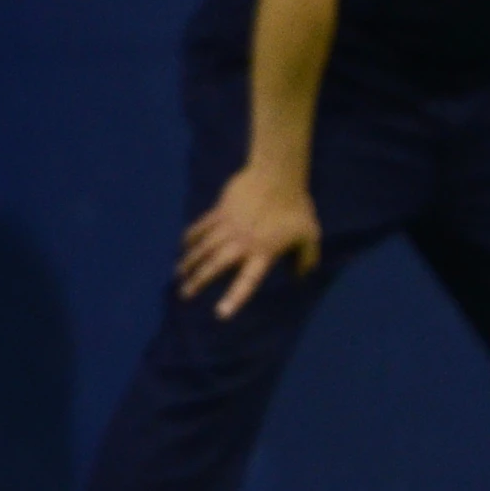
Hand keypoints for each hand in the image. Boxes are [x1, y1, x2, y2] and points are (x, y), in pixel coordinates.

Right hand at [177, 165, 321, 318]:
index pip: (247, 281)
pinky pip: (201, 227)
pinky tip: (183, 245)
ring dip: (190, 262)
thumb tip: (302, 276)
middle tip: (184, 295)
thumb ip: (307, 258)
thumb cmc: (297, 208)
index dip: (234, 298)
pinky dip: (191, 236)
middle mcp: (241, 243)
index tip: (220, 314)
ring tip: (179, 275)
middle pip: (214, 266)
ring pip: (203, 248)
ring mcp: (227, 226)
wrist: (278, 176)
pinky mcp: (219, 211)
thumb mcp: (310, 235)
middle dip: (198, 281)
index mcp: (263, 252)